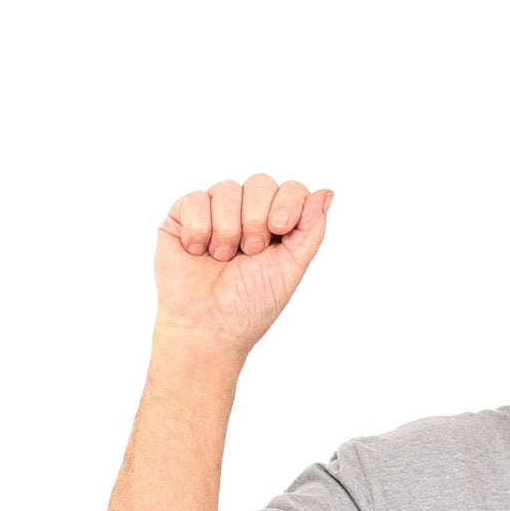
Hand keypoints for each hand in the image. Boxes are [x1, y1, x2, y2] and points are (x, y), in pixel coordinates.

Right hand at [153, 174, 331, 353]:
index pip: (290, 190)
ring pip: (227, 189)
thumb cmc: (250, 306)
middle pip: (260, 183)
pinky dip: (200, 230)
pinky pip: (195, 200)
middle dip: (257, 218)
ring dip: (228, 229)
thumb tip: (327, 192)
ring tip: (222, 258)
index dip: (287, 202)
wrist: (209, 327)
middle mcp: (246, 215)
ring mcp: (214, 214)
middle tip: (250, 252)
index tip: (280, 228)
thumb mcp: (291, 268)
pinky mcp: (183, 217)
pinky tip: (198, 252)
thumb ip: (310, 230)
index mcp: (276, 227)